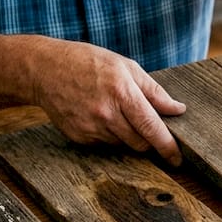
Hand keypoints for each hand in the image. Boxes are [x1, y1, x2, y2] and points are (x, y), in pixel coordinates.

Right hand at [31, 41, 185, 164]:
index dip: (168, 146)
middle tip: (142, 120)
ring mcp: (90, 127)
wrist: (45, 70)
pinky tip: (97, 114)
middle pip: (140, 142)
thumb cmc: (88, 62)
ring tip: (114, 109)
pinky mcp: (78, 137)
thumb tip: (177, 110)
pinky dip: (108, 134)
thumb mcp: (125, 66)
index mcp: (122, 92)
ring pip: (122, 144)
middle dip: (148, 138)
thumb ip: (153, 91)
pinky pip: (104, 144)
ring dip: (127, 134)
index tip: (177, 159)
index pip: (151, 127)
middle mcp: (106, 113)